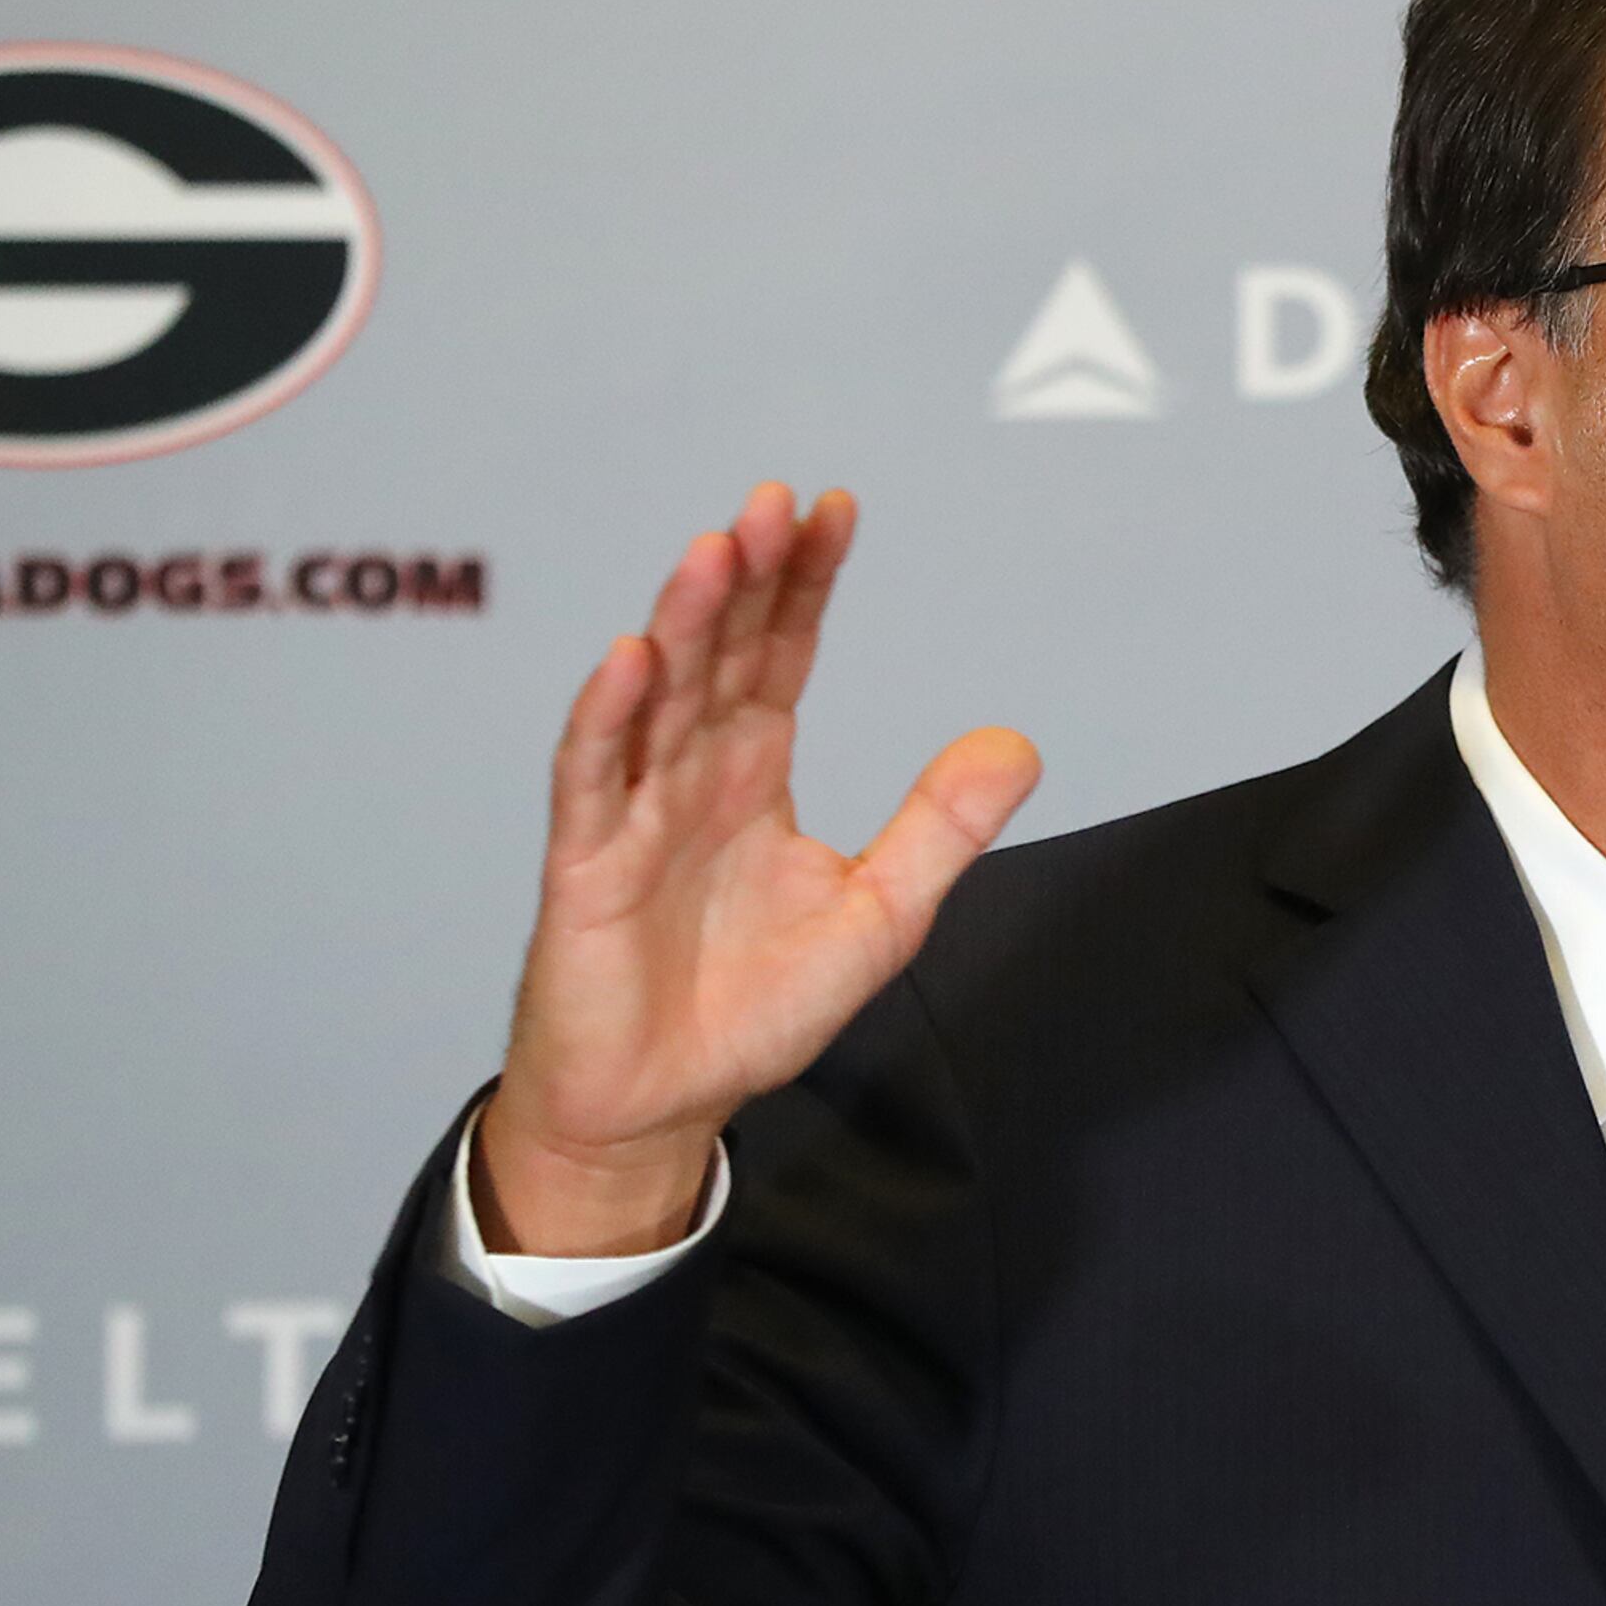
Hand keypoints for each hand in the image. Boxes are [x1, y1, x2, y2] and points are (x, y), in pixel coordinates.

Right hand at [473, 484, 1040, 1255]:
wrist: (665, 1101)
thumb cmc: (753, 1009)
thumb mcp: (881, 914)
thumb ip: (940, 828)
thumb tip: (1018, 745)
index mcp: (753, 771)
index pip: (781, 653)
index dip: (804, 583)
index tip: (833, 511)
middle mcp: (691, 773)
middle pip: (719, 651)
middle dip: (748, 576)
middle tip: (773, 503)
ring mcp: (634, 811)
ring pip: (658, 695)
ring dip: (684, 620)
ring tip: (717, 550)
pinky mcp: (586, 864)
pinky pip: (595, 777)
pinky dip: (611, 717)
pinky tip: (634, 659)